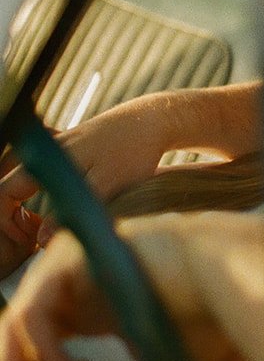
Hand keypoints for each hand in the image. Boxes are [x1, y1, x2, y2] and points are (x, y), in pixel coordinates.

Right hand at [0, 98, 175, 276]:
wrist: (152, 120)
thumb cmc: (131, 152)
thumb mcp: (104, 187)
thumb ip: (70, 214)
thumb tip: (40, 240)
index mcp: (46, 160)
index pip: (4, 192)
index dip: (6, 219)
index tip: (27, 239)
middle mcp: (47, 151)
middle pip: (9, 183)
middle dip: (13, 213)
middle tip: (35, 234)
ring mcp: (58, 145)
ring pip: (25, 175)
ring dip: (25, 200)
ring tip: (45, 222)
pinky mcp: (72, 145)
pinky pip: (42, 167)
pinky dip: (41, 185)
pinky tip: (59, 198)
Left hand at [0, 216, 263, 360]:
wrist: (226, 281)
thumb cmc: (203, 318)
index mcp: (85, 305)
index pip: (33, 342)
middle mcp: (70, 284)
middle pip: (14, 333)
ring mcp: (68, 267)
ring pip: (16, 321)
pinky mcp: (72, 258)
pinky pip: (37, 308)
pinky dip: (43, 347)